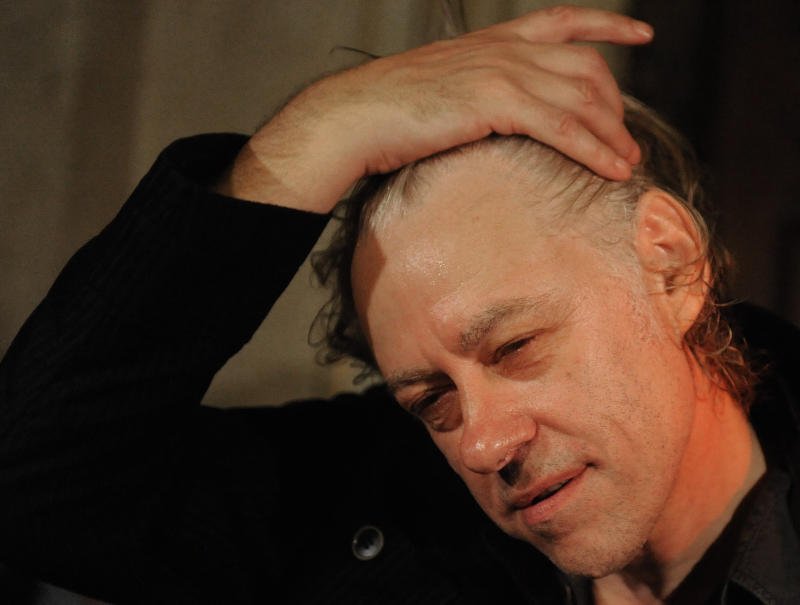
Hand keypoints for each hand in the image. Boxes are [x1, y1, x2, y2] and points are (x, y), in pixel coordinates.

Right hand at [218, 5, 652, 212]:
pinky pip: (563, 126)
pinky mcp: (495, 101)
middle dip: (616, 104)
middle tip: (625, 139)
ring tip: (628, 162)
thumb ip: (479, 91)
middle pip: (586, 66)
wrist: (354, 116)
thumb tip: (497, 117)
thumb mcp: (443, 87)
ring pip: (581, 97)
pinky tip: (614, 170)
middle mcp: (504, 49)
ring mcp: (501, 71)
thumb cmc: (389, 111)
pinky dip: (595, 149)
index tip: (641, 33)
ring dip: (612, 133)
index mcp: (492, 40)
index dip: (609, 23)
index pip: (564, 19)